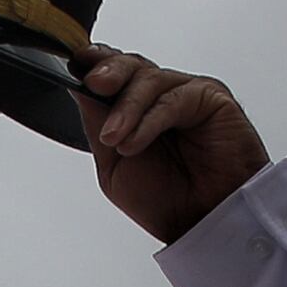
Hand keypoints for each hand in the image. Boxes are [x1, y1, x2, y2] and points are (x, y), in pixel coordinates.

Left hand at [71, 53, 269, 243]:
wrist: (202, 223)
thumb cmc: (165, 199)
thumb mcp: (112, 163)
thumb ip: (98, 123)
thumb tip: (79, 86)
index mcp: (138, 108)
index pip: (115, 74)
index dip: (95, 63)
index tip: (74, 62)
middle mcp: (162, 96)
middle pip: (132, 65)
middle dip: (108, 70)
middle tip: (93, 84)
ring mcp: (187, 94)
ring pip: (149, 79)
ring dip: (125, 109)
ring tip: (114, 139)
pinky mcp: (212, 98)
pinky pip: (174, 99)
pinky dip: (149, 121)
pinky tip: (133, 143)